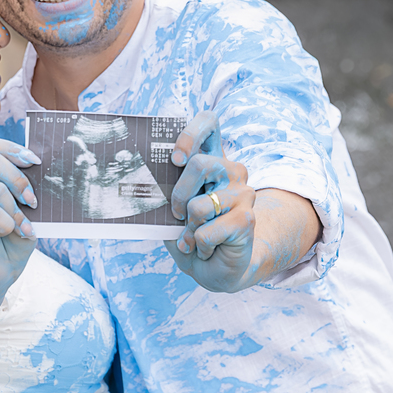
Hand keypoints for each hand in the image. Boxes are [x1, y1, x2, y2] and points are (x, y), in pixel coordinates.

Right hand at [0, 139, 39, 295]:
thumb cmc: (14, 239)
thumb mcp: (28, 211)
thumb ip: (29, 192)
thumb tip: (42, 173)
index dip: (14, 149)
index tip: (36, 163)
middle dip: (18, 178)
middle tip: (32, 200)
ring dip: (17, 211)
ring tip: (22, 227)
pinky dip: (7, 224)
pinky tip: (9, 233)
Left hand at [168, 110, 258, 291]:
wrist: (217, 269)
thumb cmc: (190, 234)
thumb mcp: (172, 210)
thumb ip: (164, 192)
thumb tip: (144, 184)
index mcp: (211, 161)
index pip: (208, 123)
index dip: (190, 134)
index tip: (175, 159)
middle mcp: (231, 171)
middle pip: (199, 164)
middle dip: (179, 195)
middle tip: (178, 214)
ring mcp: (243, 193)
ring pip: (199, 205)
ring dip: (189, 229)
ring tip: (195, 236)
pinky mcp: (247, 218)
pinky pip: (207, 231)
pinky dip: (199, 246)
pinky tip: (207, 248)